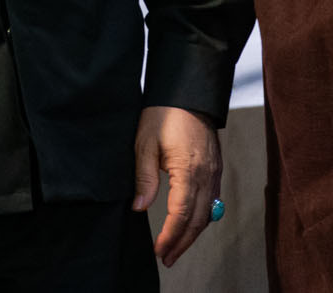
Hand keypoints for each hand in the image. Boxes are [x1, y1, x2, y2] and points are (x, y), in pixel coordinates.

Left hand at [134, 104, 222, 267]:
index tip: (159, 251)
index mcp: (189, 171)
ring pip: (208, 215)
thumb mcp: (144, 144)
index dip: (170, 235)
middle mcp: (207, 177)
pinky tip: (190, 227)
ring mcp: (215, 175)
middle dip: (182, 243)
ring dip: (193, 235)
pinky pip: (212, 203)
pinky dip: (202, 220)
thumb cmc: (163, 116)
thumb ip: (144, 178)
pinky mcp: (216, 172)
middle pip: (198, 221)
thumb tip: (138, 208)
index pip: (181, 214)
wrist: (188, 96)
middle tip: (167, 259)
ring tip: (176, 249)